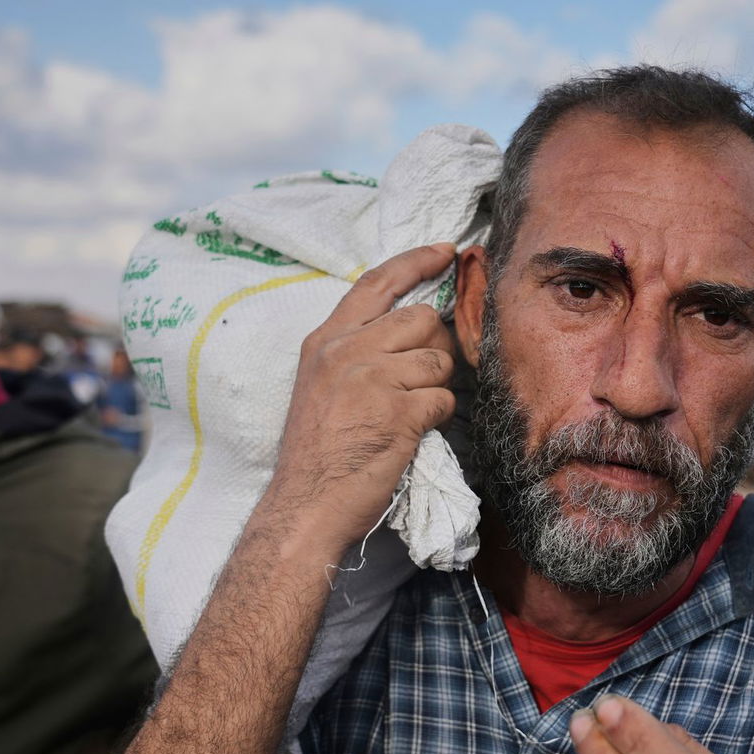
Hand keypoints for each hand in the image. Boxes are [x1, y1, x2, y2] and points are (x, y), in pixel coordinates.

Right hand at [258, 243, 457, 554]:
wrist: (306, 503)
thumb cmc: (316, 451)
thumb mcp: (320, 384)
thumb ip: (355, 350)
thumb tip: (410, 331)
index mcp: (325, 339)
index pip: (377, 281)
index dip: (416, 261)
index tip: (446, 250)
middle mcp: (346, 349)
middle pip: (421, 318)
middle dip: (436, 346)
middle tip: (424, 378)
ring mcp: (372, 378)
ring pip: (438, 359)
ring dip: (437, 386)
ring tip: (413, 412)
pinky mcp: (398, 412)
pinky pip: (443, 398)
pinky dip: (438, 417)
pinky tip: (413, 433)